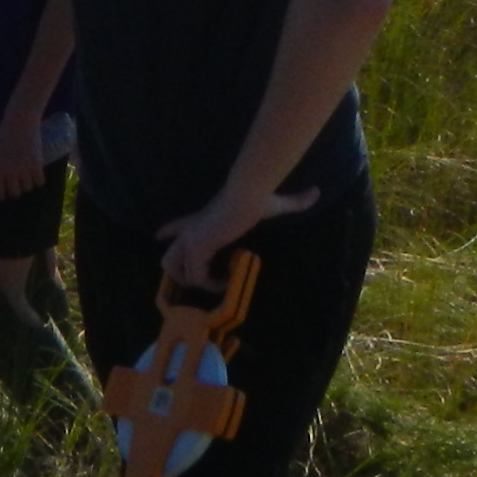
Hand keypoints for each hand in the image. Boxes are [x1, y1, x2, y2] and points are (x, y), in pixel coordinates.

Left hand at [0, 107, 47, 199]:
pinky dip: (37, 180)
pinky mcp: (38, 165)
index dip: (0, 194)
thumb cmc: (2, 135)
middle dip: (13, 189)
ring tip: (24, 176)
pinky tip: (34, 174)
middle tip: (13, 183)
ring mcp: (26, 170)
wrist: (21, 122)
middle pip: (14, 193)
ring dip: (25, 184)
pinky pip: (40, 182)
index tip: (2, 191)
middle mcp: (12, 173)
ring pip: (27, 188)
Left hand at [156, 183, 313, 296]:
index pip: (176, 226)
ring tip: (217, 282)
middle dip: (179, 271)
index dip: (168, 232)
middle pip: (167, 253)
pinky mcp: (196, 248)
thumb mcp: (276, 203)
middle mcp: (191, 230)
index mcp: (201, 218)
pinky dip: (210, 284)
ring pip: (173, 268)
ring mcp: (190, 239)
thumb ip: (294, 201)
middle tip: (201, 279)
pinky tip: (226, 280)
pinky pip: (196, 277)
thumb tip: (316, 192)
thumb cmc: (259, 196)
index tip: (160, 236)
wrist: (249, 194)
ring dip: (195, 280)